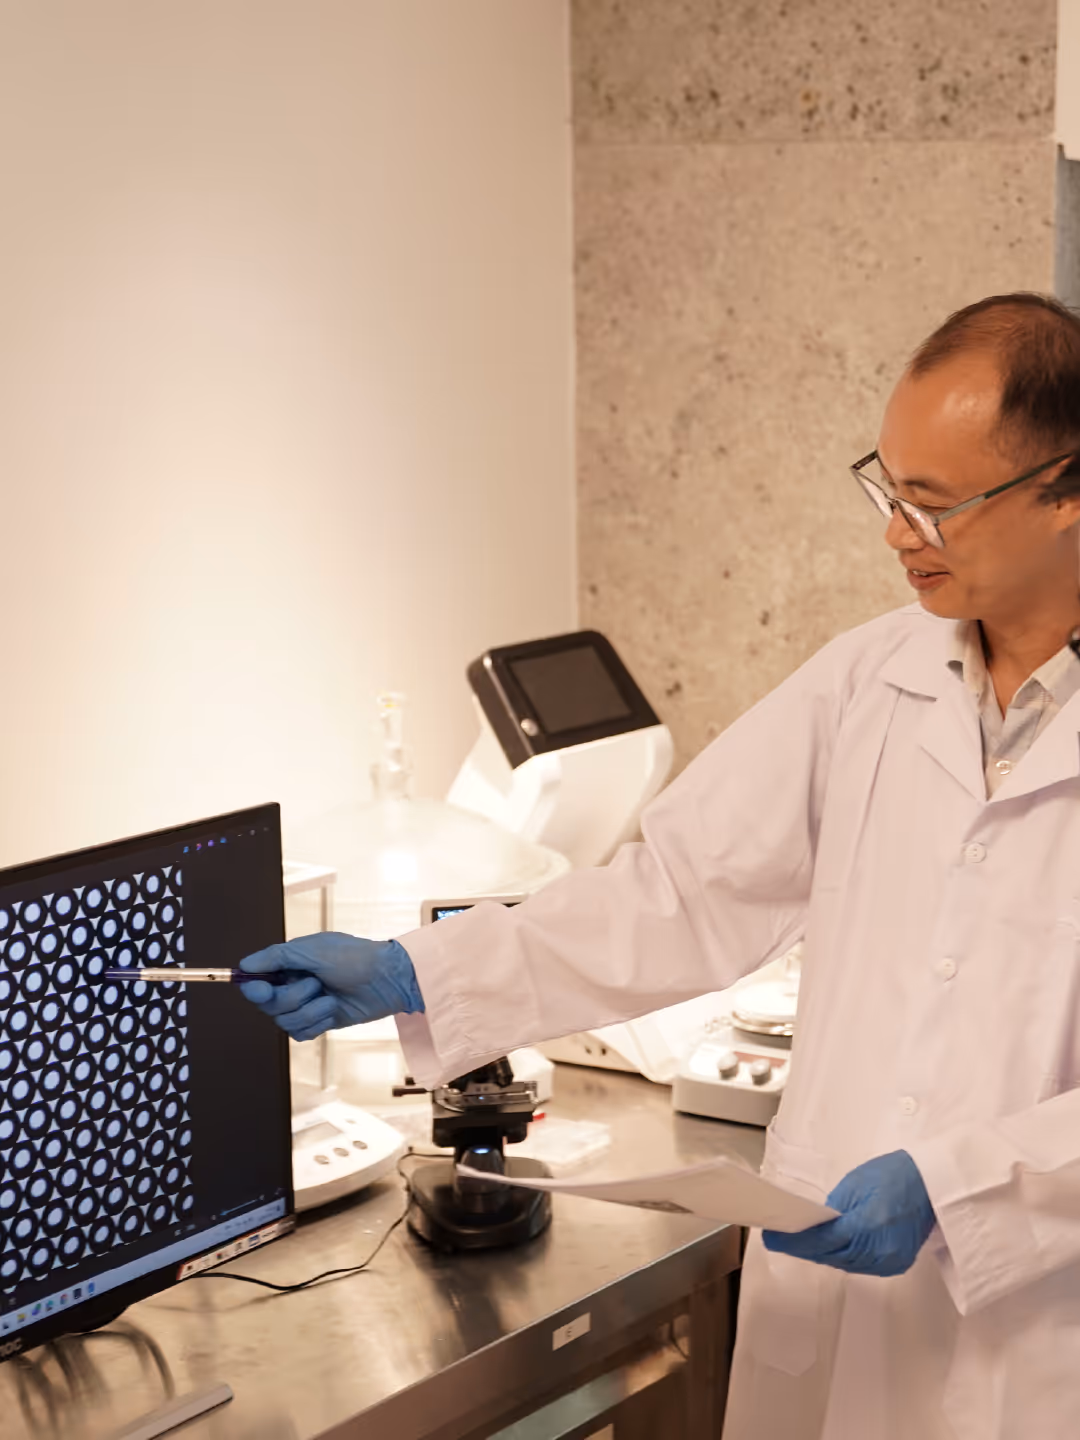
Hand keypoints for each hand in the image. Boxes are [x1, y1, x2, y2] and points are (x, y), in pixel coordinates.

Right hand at [237, 932, 423, 1040]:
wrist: (386, 980)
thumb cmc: (353, 957)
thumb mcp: (313, 951)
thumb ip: (277, 957)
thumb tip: (244, 965)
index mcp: (288, 963)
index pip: (255, 979)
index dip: (254, 988)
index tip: (262, 991)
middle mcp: (292, 983)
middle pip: (268, 1005)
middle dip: (292, 998)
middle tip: (315, 984)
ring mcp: (305, 1005)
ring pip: (284, 1022)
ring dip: (309, 1012)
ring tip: (330, 999)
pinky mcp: (317, 1022)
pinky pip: (300, 1034)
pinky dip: (316, 1024)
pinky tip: (332, 1012)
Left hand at [762, 1150, 934, 1276]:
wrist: (935, 1184)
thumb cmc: (894, 1174)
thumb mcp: (855, 1185)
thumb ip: (834, 1210)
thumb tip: (814, 1225)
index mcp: (868, 1226)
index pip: (823, 1241)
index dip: (795, 1242)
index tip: (771, 1239)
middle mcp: (879, 1252)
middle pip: (832, 1256)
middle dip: (805, 1249)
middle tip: (781, 1240)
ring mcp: (890, 1262)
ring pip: (845, 1264)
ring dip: (822, 1255)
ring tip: (800, 1243)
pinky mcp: (897, 1265)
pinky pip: (861, 1265)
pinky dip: (843, 1257)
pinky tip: (829, 1248)